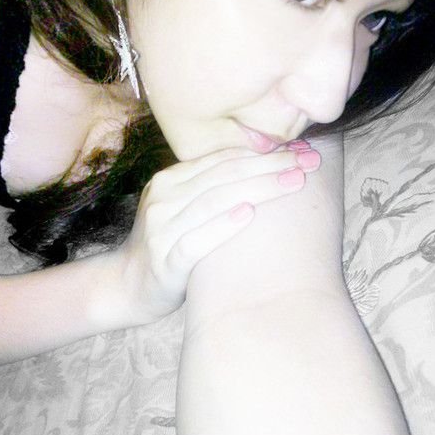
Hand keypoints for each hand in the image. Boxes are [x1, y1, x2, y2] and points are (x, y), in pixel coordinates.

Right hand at [116, 142, 320, 323]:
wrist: (125, 285)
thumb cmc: (167, 245)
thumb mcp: (181, 210)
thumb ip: (210, 190)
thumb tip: (265, 171)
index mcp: (170, 180)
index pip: (222, 160)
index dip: (264, 153)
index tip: (302, 149)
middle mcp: (164, 198)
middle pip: (224, 175)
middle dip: (270, 165)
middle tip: (310, 160)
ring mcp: (162, 228)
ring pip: (214, 201)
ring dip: (258, 189)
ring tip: (294, 182)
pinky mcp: (164, 260)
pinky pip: (195, 240)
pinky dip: (222, 226)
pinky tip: (249, 215)